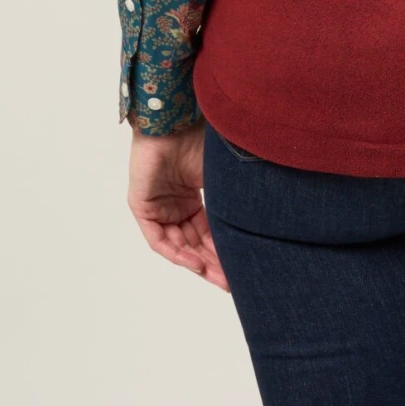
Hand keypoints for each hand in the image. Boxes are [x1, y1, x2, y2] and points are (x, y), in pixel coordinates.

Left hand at [127, 121, 229, 289]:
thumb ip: (233, 203)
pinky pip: (159, 240)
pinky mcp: (142, 207)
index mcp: (193, 199)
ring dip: (198, 263)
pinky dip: (177, 253)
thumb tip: (263, 224)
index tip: (241, 270)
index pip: (208, 233)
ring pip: (178, 245)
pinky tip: (195, 263)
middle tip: (230, 283)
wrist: (176, 122)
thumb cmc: (200, 140)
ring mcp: (158, 208)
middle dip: (212, 265)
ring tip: (218, 278)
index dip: (223, 252)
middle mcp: (175, 206)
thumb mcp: (222, 179)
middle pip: (194, 243)